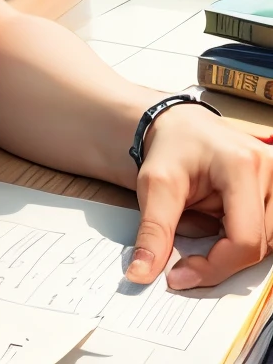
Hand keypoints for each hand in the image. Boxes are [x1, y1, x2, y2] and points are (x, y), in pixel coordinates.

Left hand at [125, 104, 272, 288]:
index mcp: (242, 165)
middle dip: (218, 259)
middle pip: (259, 246)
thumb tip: (141, 273)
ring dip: (230, 247)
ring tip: (200, 222)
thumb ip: (153, 230)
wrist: (178, 125)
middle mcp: (270, 171)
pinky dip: (238, 238)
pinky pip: (266, 233)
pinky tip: (216, 223)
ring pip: (265, 244)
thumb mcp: (153, 185)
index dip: (213, 267)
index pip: (244, 240)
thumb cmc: (168, 148)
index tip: (178, 276)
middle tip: (183, 258)